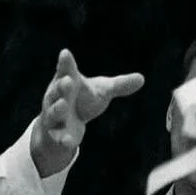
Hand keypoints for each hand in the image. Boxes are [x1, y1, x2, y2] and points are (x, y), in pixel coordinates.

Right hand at [31, 49, 145, 178]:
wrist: (65, 124)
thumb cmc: (83, 99)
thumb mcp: (102, 91)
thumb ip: (119, 85)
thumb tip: (142, 78)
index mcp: (67, 80)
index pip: (66, 68)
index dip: (66, 62)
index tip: (66, 52)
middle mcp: (57, 96)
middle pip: (57, 90)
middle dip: (62, 86)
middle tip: (68, 81)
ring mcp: (54, 115)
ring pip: (53, 112)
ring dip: (57, 109)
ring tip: (62, 105)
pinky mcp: (56, 133)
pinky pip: (58, 136)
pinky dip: (63, 139)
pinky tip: (67, 142)